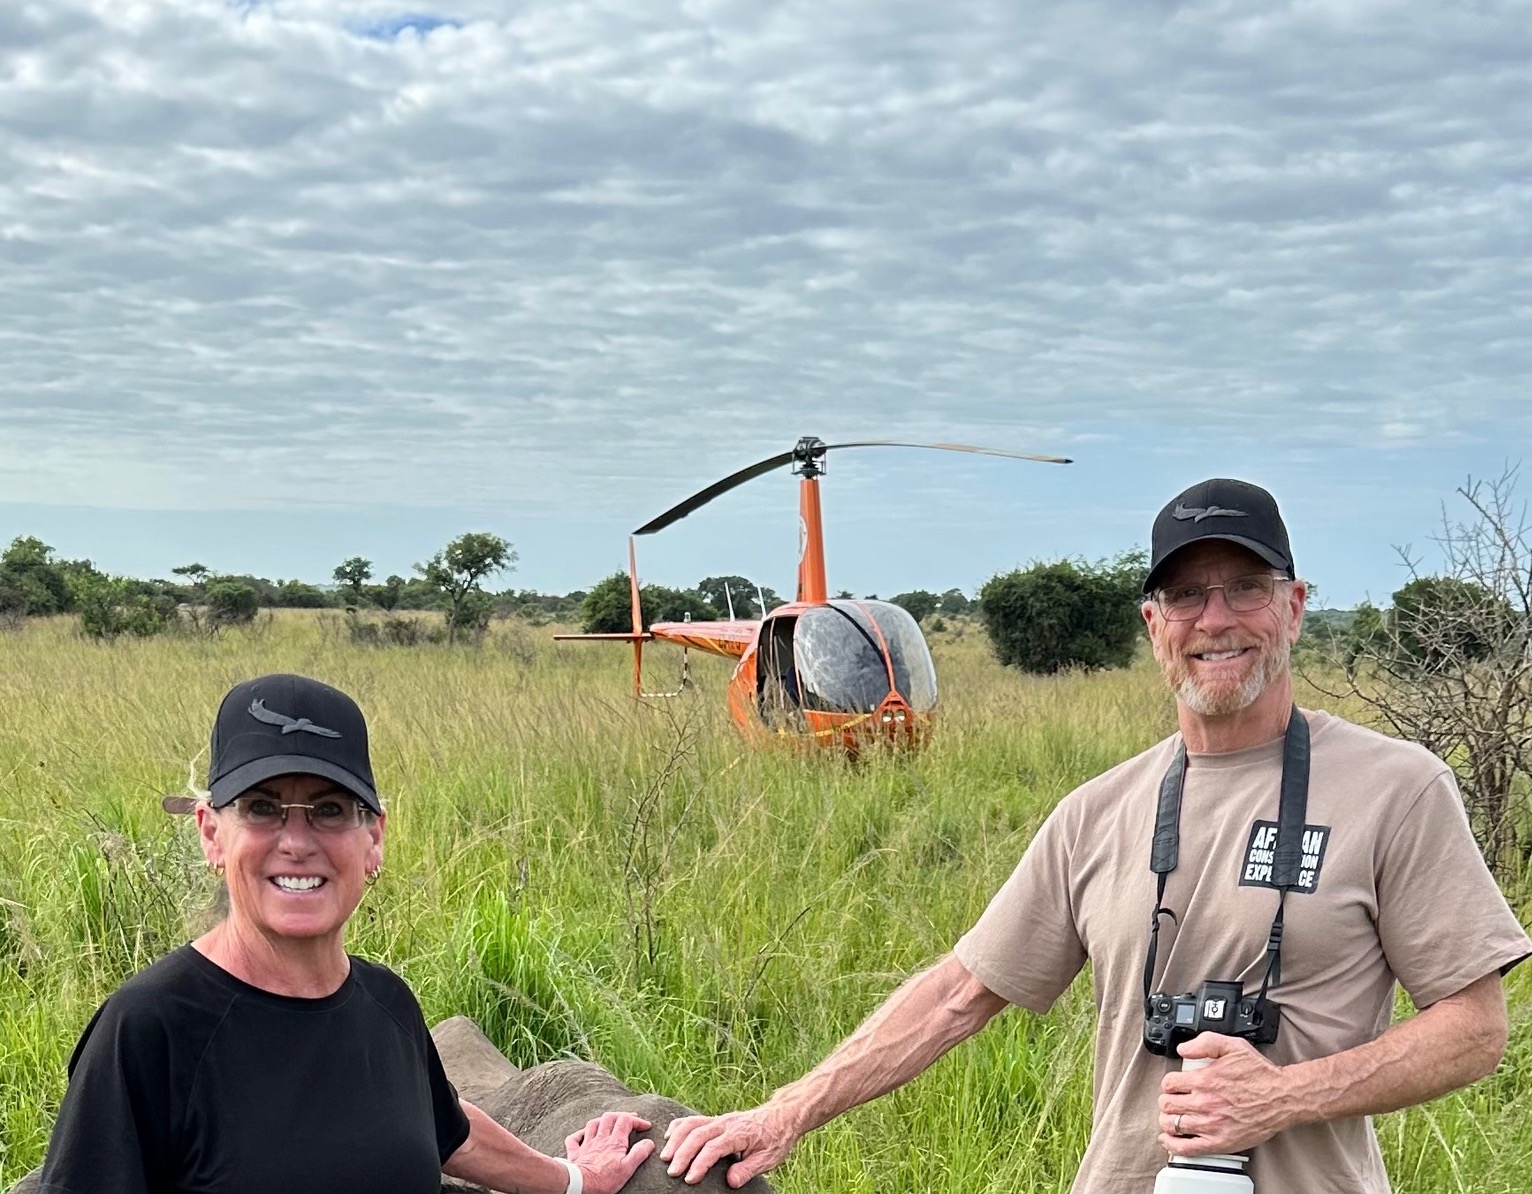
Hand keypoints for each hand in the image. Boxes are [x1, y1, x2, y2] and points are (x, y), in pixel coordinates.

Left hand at [565, 1112, 654, 1193]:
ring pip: (593, 1124)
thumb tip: (649, 1142)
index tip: (646, 1126)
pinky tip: (583, 1134)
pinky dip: (579, 1134)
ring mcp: (586, 1144)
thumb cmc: (604, 1179)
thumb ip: (639, 1153)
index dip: (637, 1120)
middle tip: (629, 1119)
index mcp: (614, 1142)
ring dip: (602, 1120)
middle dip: (621, 1115)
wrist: (580, 1185)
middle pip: (609, 1117)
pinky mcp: (575, 1153)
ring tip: (608, 1123)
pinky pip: (574, 1138)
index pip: (626, 1121)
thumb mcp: (627, 1169)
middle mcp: (600, 1138)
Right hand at [660, 1106, 795, 1187]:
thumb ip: (748, 1169)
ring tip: (665, 1156)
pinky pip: (692, 1119)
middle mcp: (725, 1123)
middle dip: (682, 1153)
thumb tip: (730, 1181)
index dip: (700, 1164)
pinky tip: (669, 1137)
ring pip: (691, 1124)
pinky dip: (678, 1126)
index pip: (714, 1148)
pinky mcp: (715, 1119)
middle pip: (698, 1135)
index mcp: (738, 1134)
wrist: (781, 1116)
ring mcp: (719, 1119)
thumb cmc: (775, 1139)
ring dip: (676, 1139)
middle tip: (672, 1172)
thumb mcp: (769, 1159)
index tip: (690, 1179)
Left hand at [1158, 1033, 1296, 1156]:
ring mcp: (1211, 1124)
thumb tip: (1183, 1048)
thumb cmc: (1260, 1074)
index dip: (1169, 1083)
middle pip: (1167, 1105)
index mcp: (1205, 1080)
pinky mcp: (1220, 1142)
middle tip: (1173, 1100)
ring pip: (1172, 1125)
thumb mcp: (1232, 1046)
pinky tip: (1170, 1139)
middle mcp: (1205, 1103)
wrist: (1282, 1098)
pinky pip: (1187, 1147)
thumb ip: (1204, 1043)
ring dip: (1167, 1120)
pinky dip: (1173, 1144)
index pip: (1169, 1083)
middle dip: (1167, 1101)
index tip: (1174, 1085)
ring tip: (1172, 1117)